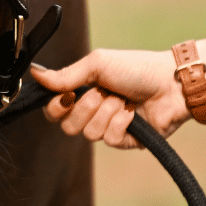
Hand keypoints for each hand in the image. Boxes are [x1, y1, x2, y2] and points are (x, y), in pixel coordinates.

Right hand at [29, 49, 188, 148]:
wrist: (171, 82)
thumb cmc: (135, 68)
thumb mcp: (96, 65)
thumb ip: (64, 75)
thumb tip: (34, 73)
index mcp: (82, 92)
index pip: (53, 110)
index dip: (56, 107)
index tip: (67, 95)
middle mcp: (92, 111)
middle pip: (67, 126)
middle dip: (84, 108)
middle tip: (101, 93)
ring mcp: (109, 127)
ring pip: (88, 134)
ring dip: (106, 113)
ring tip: (122, 100)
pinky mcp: (126, 140)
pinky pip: (110, 140)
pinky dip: (120, 123)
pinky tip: (132, 113)